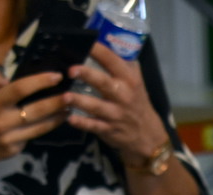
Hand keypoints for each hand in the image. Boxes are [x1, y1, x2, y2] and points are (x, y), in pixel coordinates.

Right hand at [0, 67, 70, 163]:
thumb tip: (9, 80)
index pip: (21, 89)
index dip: (41, 82)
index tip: (57, 76)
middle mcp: (2, 122)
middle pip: (38, 111)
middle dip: (58, 102)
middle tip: (72, 95)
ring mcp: (10, 139)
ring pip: (40, 127)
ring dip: (57, 118)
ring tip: (69, 109)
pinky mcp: (13, 151)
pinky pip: (31, 136)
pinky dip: (41, 128)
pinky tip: (51, 121)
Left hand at [65, 43, 169, 167]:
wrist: (147, 134)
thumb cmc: (136, 102)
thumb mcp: (135, 81)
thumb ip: (122, 64)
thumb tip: (104, 42)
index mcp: (129, 79)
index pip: (113, 60)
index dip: (98, 50)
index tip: (84, 42)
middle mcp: (123, 95)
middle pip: (104, 83)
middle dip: (88, 75)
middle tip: (71, 70)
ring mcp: (115, 114)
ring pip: (96, 106)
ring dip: (80, 101)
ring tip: (65, 96)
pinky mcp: (109, 129)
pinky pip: (94, 126)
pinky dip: (82, 123)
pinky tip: (70, 118)